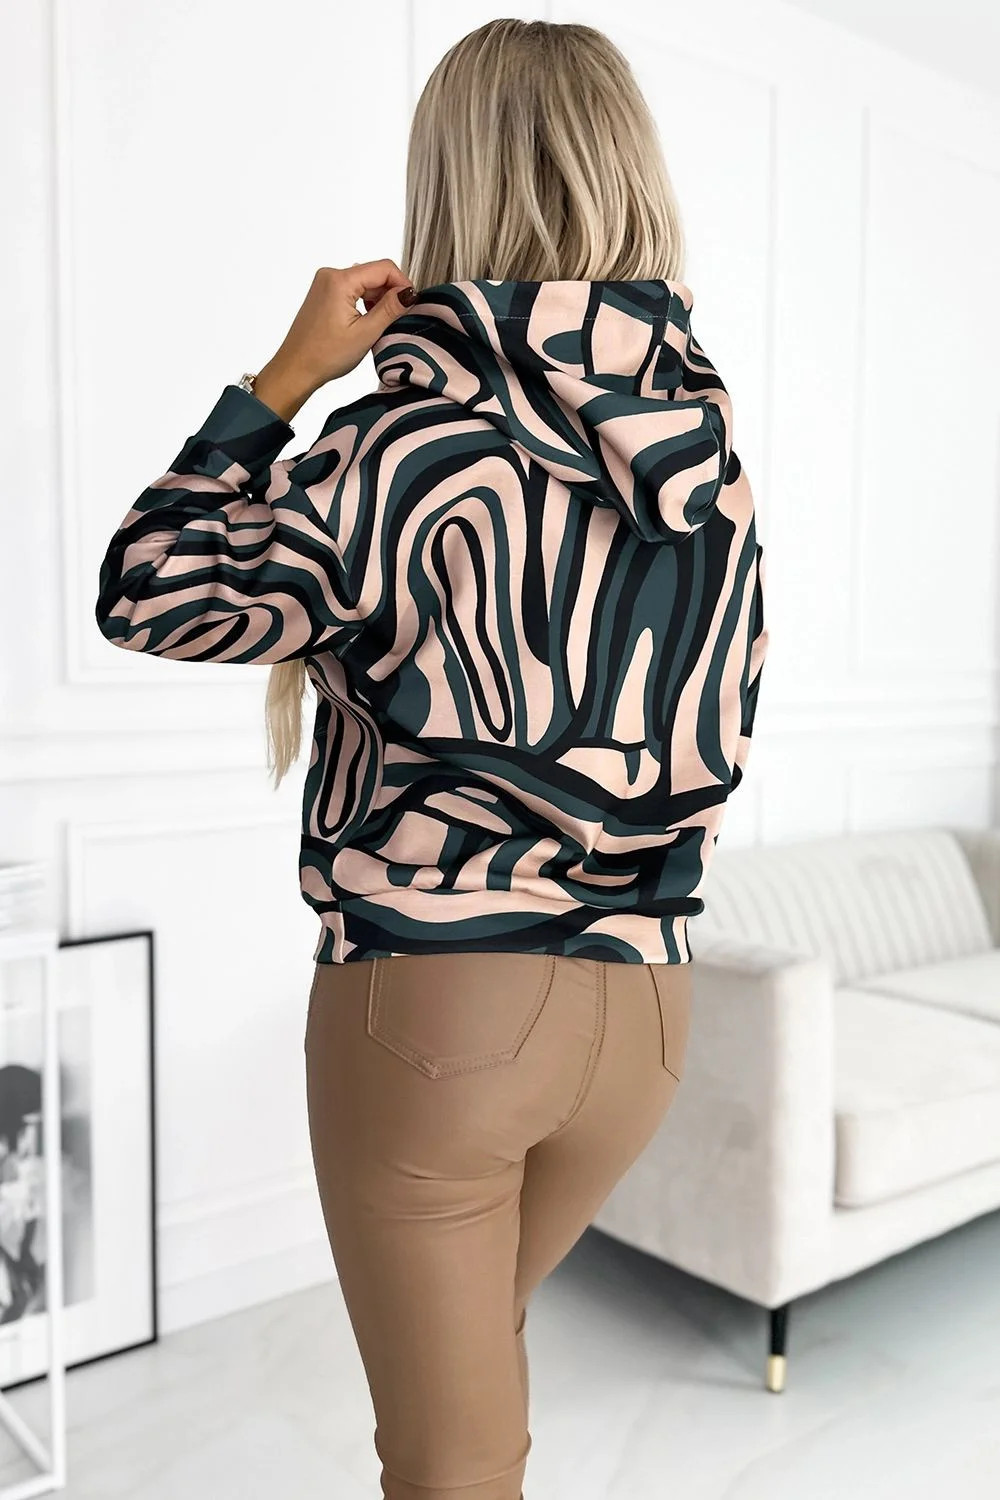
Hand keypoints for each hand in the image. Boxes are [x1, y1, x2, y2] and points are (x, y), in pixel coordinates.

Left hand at [252, 259, 416, 421]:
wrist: (295, 369)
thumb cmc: (324, 355)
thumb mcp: (365, 333)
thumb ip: (390, 308)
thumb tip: (410, 292)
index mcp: (340, 280)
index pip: (383, 267)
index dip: (402, 283)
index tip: (411, 303)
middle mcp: (330, 275)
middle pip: (374, 273)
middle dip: (390, 292)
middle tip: (398, 317)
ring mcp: (325, 283)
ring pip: (364, 282)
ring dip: (378, 298)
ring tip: (381, 323)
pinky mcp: (324, 293)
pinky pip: (353, 289)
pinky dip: (365, 301)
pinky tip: (368, 321)